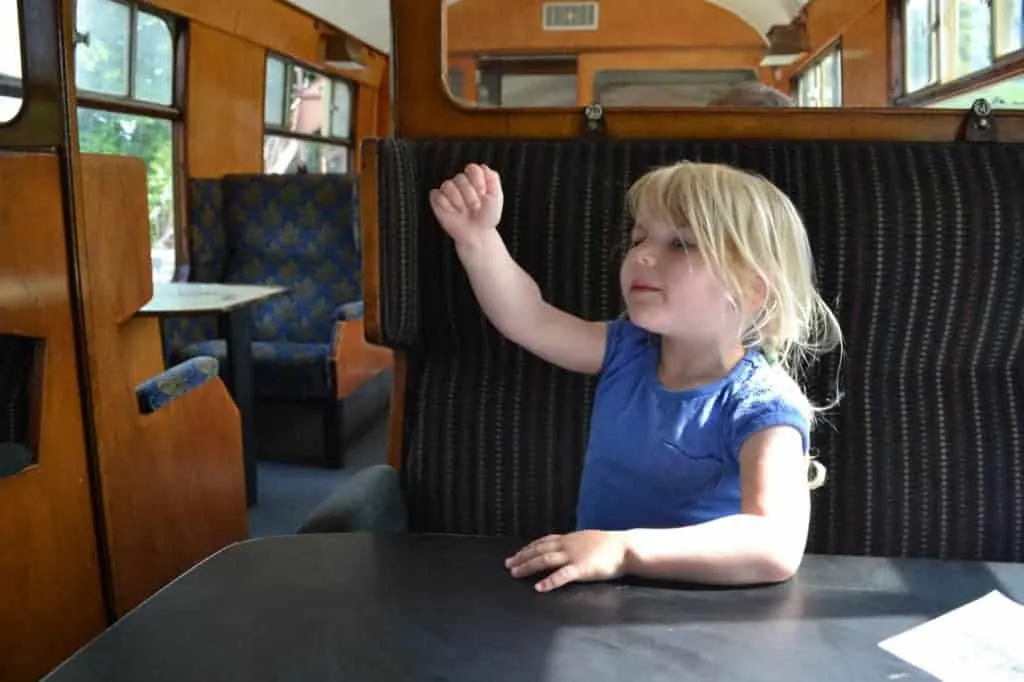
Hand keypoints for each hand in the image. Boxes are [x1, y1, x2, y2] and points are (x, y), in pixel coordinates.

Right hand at [429, 163, 503, 247]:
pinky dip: (445, 204)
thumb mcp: (496, 198)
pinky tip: (453, 211)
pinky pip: (436, 195)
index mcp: (475, 179)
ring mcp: (449, 190)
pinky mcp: (438, 199)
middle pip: (460, 177)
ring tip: (463, 211)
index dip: (477, 180)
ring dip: (458, 200)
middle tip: (475, 207)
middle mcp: (461, 182)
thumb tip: (484, 167)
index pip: (472, 168)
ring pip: (448, 185)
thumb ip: (493, 179)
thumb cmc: (486, 217)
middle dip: (469, 194)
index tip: (482, 193)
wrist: (477, 234)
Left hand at [505, 530, 627, 591]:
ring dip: (528, 566)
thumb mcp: (587, 540)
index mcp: (569, 539)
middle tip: (508, 565)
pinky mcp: (581, 569)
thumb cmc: (609, 546)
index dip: (528, 548)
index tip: (516, 554)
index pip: (543, 541)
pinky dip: (549, 581)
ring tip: (515, 573)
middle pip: (539, 550)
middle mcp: (567, 545)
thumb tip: (564, 548)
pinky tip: (539, 588)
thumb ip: (574, 544)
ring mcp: (573, 557)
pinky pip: (562, 576)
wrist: (625, 548)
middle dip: (522, 557)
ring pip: (545, 560)